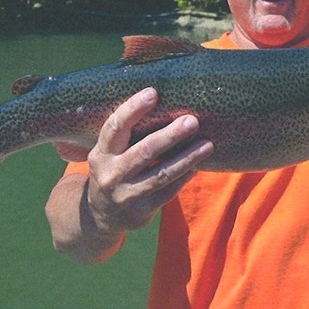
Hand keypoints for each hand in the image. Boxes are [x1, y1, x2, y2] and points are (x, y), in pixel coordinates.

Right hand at [86, 86, 214, 232]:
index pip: (115, 127)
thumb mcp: (109, 152)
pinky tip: (198, 165)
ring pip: (162, 174)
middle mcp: (111, 173)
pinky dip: (185, 176)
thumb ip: (127, 133)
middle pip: (144, 151)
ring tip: (207, 145)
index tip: (153, 93)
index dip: (133, 109)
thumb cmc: (114, 169)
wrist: (101, 215)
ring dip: (187, 158)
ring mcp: (126, 194)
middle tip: (192, 121)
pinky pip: (169, 191)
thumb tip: (163, 102)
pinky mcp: (142, 211)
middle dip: (170, 135)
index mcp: (102, 153)